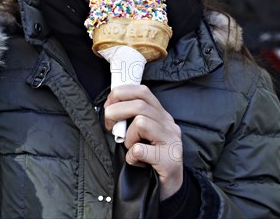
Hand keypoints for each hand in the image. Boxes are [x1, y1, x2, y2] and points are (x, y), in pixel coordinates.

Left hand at [104, 84, 182, 199]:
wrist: (168, 187)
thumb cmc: (149, 158)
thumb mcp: (142, 133)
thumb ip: (131, 117)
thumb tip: (109, 107)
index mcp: (161, 114)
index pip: (142, 91)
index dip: (120, 94)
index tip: (108, 106)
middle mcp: (169, 124)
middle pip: (139, 104)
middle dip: (116, 112)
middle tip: (109, 126)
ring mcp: (172, 141)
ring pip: (141, 123)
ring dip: (127, 137)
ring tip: (131, 148)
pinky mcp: (169, 160)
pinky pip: (139, 149)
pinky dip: (131, 156)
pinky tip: (137, 162)